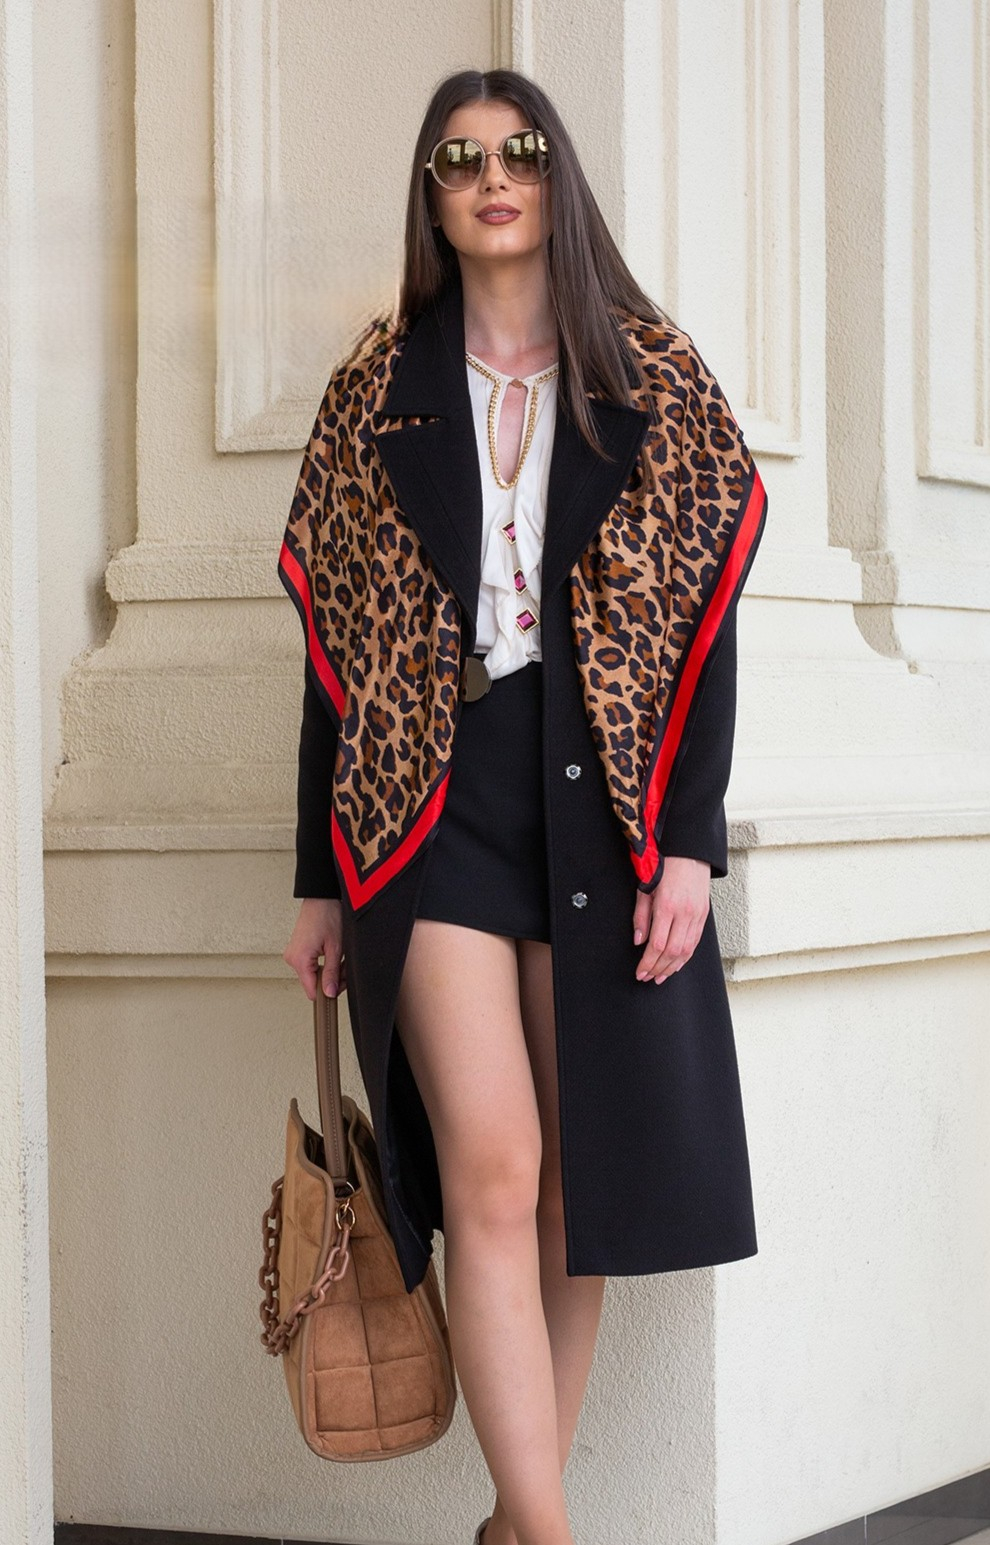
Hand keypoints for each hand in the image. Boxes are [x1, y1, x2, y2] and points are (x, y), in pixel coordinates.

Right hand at [283, 898, 346, 1000]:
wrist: (322, 897)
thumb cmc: (328, 915)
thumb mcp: (336, 947)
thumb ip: (332, 973)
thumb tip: (330, 993)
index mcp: (299, 959)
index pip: (311, 991)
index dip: (328, 992)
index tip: (340, 989)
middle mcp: (292, 958)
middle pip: (313, 983)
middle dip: (332, 979)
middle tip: (346, 968)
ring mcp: (293, 954)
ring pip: (313, 975)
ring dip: (328, 971)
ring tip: (340, 958)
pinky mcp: (297, 950)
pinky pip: (310, 965)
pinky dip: (323, 964)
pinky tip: (332, 954)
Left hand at [632, 856, 710, 983]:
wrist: (689, 853)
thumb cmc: (665, 867)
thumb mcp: (645, 888)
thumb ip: (641, 917)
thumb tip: (639, 941)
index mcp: (667, 906)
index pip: (658, 944)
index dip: (648, 962)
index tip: (640, 972)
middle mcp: (684, 913)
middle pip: (673, 952)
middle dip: (658, 968)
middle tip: (647, 977)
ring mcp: (696, 915)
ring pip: (686, 950)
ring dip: (672, 967)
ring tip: (660, 976)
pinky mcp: (703, 916)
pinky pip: (695, 942)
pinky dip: (685, 957)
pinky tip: (676, 964)